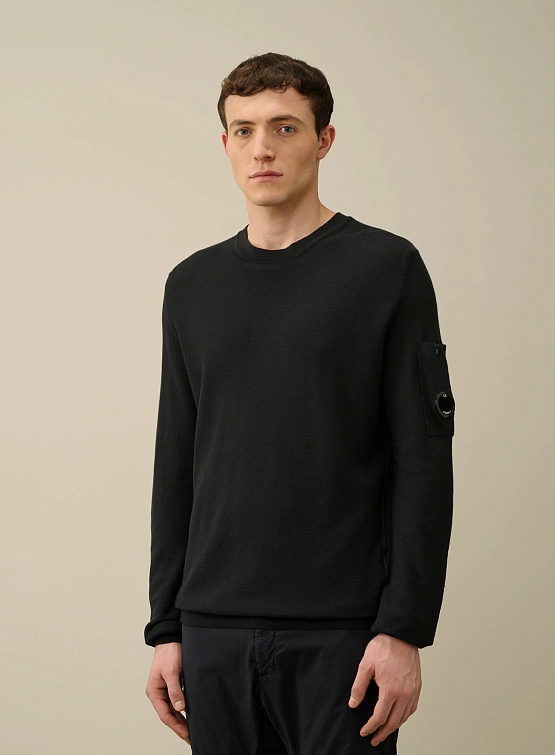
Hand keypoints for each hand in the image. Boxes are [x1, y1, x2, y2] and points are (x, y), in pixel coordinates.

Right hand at [145, 642, 189, 743]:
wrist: (171, 638)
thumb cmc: (169, 652)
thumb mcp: (172, 672)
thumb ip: (175, 690)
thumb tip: (180, 708)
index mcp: (154, 691)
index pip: (165, 715)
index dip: (176, 726)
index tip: (187, 734)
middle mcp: (158, 692)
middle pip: (169, 715)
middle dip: (179, 727)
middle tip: (190, 738)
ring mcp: (164, 689)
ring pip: (173, 709)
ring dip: (181, 720)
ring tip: (191, 731)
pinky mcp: (172, 684)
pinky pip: (176, 701)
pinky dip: (182, 710)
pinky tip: (190, 714)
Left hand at [348, 632, 420, 746]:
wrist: (402, 635)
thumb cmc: (384, 647)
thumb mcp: (365, 665)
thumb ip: (359, 687)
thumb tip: (353, 704)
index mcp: (391, 690)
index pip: (380, 717)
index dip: (370, 727)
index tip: (364, 732)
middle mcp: (404, 694)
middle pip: (393, 722)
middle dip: (382, 733)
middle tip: (374, 740)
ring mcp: (413, 691)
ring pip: (404, 717)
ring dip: (394, 727)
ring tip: (384, 731)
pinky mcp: (417, 686)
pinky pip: (412, 708)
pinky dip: (405, 717)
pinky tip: (398, 717)